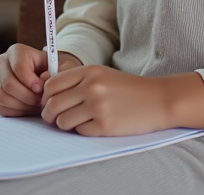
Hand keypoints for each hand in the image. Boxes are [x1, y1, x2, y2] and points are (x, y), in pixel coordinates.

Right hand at [0, 44, 81, 116]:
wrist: (46, 77)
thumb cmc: (53, 71)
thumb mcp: (61, 67)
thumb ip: (57, 71)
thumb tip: (43, 81)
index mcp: (17, 51)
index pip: (19, 67)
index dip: (31, 82)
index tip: (41, 89)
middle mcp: (2, 62)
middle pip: (8, 84)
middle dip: (27, 96)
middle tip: (40, 101)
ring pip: (3, 97)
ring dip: (22, 105)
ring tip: (36, 104)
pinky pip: (1, 107)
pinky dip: (16, 111)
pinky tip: (28, 107)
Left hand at [42, 68, 203, 135]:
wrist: (158, 99)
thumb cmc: (128, 88)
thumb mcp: (102, 75)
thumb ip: (77, 80)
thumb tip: (47, 92)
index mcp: (89, 71)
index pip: (51, 84)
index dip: (45, 97)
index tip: (49, 103)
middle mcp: (91, 87)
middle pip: (52, 104)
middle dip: (48, 115)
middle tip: (53, 119)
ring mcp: (98, 106)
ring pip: (62, 121)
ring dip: (64, 125)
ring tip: (73, 123)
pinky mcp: (105, 125)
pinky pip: (80, 132)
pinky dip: (82, 131)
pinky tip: (93, 126)